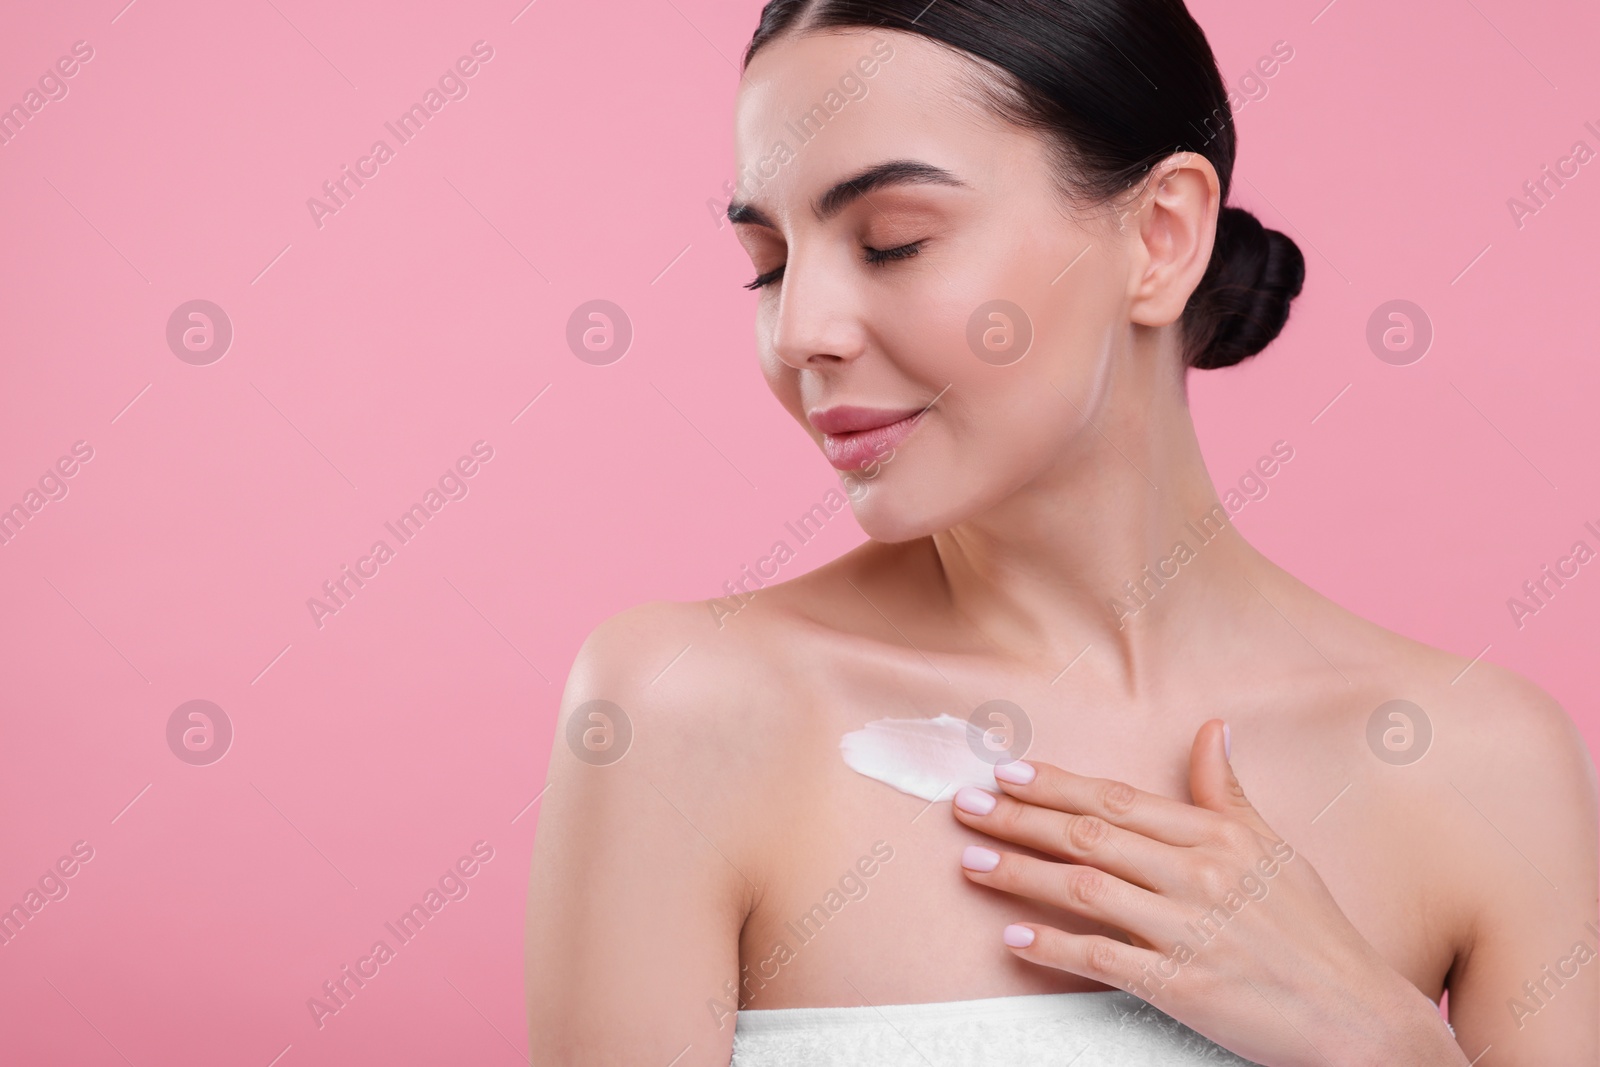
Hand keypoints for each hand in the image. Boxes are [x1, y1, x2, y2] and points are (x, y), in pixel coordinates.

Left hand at [950, 719, 1465, 1065]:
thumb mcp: (1276, 851)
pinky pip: (1103, 959)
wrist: (1361, 1020)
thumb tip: (1211, 728)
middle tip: (965, 806)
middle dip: (1019, 818)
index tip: (1006, 771)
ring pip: (1084, 889)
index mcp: (1218, 837)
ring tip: (972, 863)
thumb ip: (1229, 793)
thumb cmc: (1318, 935)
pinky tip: (1014, 937)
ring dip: (1021, 874)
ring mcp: (1189, 930)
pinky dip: (1053, 946)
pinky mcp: (1184, 985)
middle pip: (1089, 836)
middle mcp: (1199, 874)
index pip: (1117, 800)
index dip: (1056, 783)